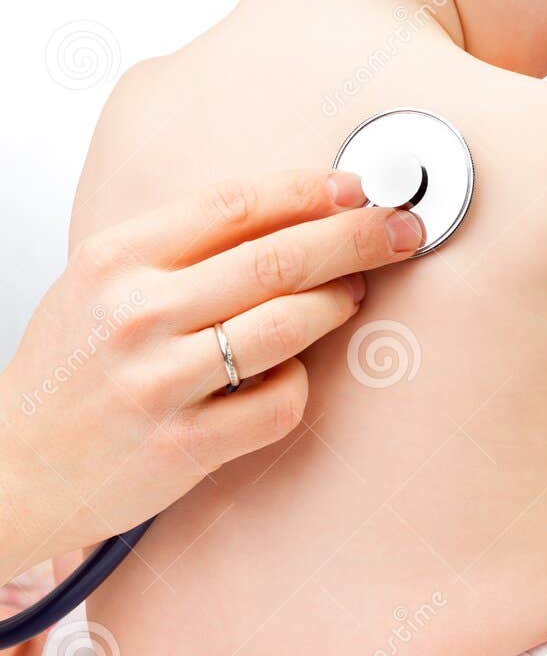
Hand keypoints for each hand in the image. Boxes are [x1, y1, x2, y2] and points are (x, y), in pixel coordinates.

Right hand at [0, 170, 423, 578]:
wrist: (15, 467)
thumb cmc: (71, 370)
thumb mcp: (101, 282)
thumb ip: (182, 246)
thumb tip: (294, 211)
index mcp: (116, 259)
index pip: (234, 204)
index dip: (309, 190)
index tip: (358, 188)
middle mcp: (135, 314)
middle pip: (276, 259)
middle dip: (355, 238)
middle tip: (399, 230)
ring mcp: (158, 383)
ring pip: (287, 327)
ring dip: (338, 304)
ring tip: (353, 295)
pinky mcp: (182, 446)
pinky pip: (278, 403)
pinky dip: (298, 384)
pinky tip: (289, 375)